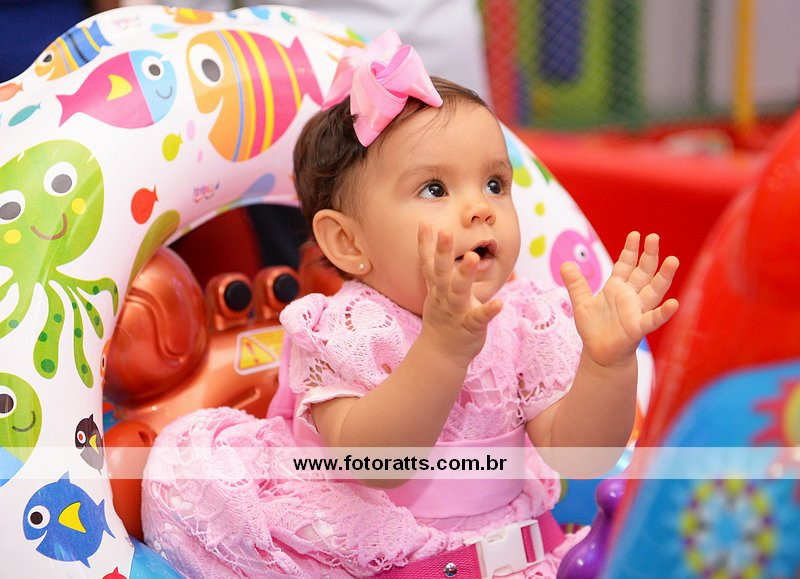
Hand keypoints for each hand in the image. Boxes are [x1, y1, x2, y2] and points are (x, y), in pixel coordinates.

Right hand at [417, 222, 502, 363]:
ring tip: (472, 257)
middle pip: (441, 272)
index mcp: (437, 288)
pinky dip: (489, 311)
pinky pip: (480, 317)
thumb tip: (440, 245)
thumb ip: (439, 272)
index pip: (428, 263)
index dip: (425, 244)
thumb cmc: (443, 319)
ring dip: (464, 274)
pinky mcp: (470, 326)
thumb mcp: (437, 293)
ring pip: (459, 291)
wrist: (441, 354)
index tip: (424, 223)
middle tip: (445, 232)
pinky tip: (500, 303)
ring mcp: (456, 311)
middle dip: (443, 252)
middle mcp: (443, 297)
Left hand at [561, 232, 678, 367]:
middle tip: (654, 237)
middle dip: (649, 255)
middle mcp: (630, 296)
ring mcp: (637, 311)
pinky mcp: (638, 328)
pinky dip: (663, 313)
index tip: (636, 234)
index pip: (626, 264)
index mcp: (617, 287)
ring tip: (673, 260)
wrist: (599, 353)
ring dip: (663, 277)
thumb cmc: (594, 328)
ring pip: (654, 291)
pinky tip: (674, 304)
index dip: (630, 250)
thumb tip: (565, 264)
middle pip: (643, 272)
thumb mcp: (581, 302)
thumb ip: (576, 283)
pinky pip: (653, 319)